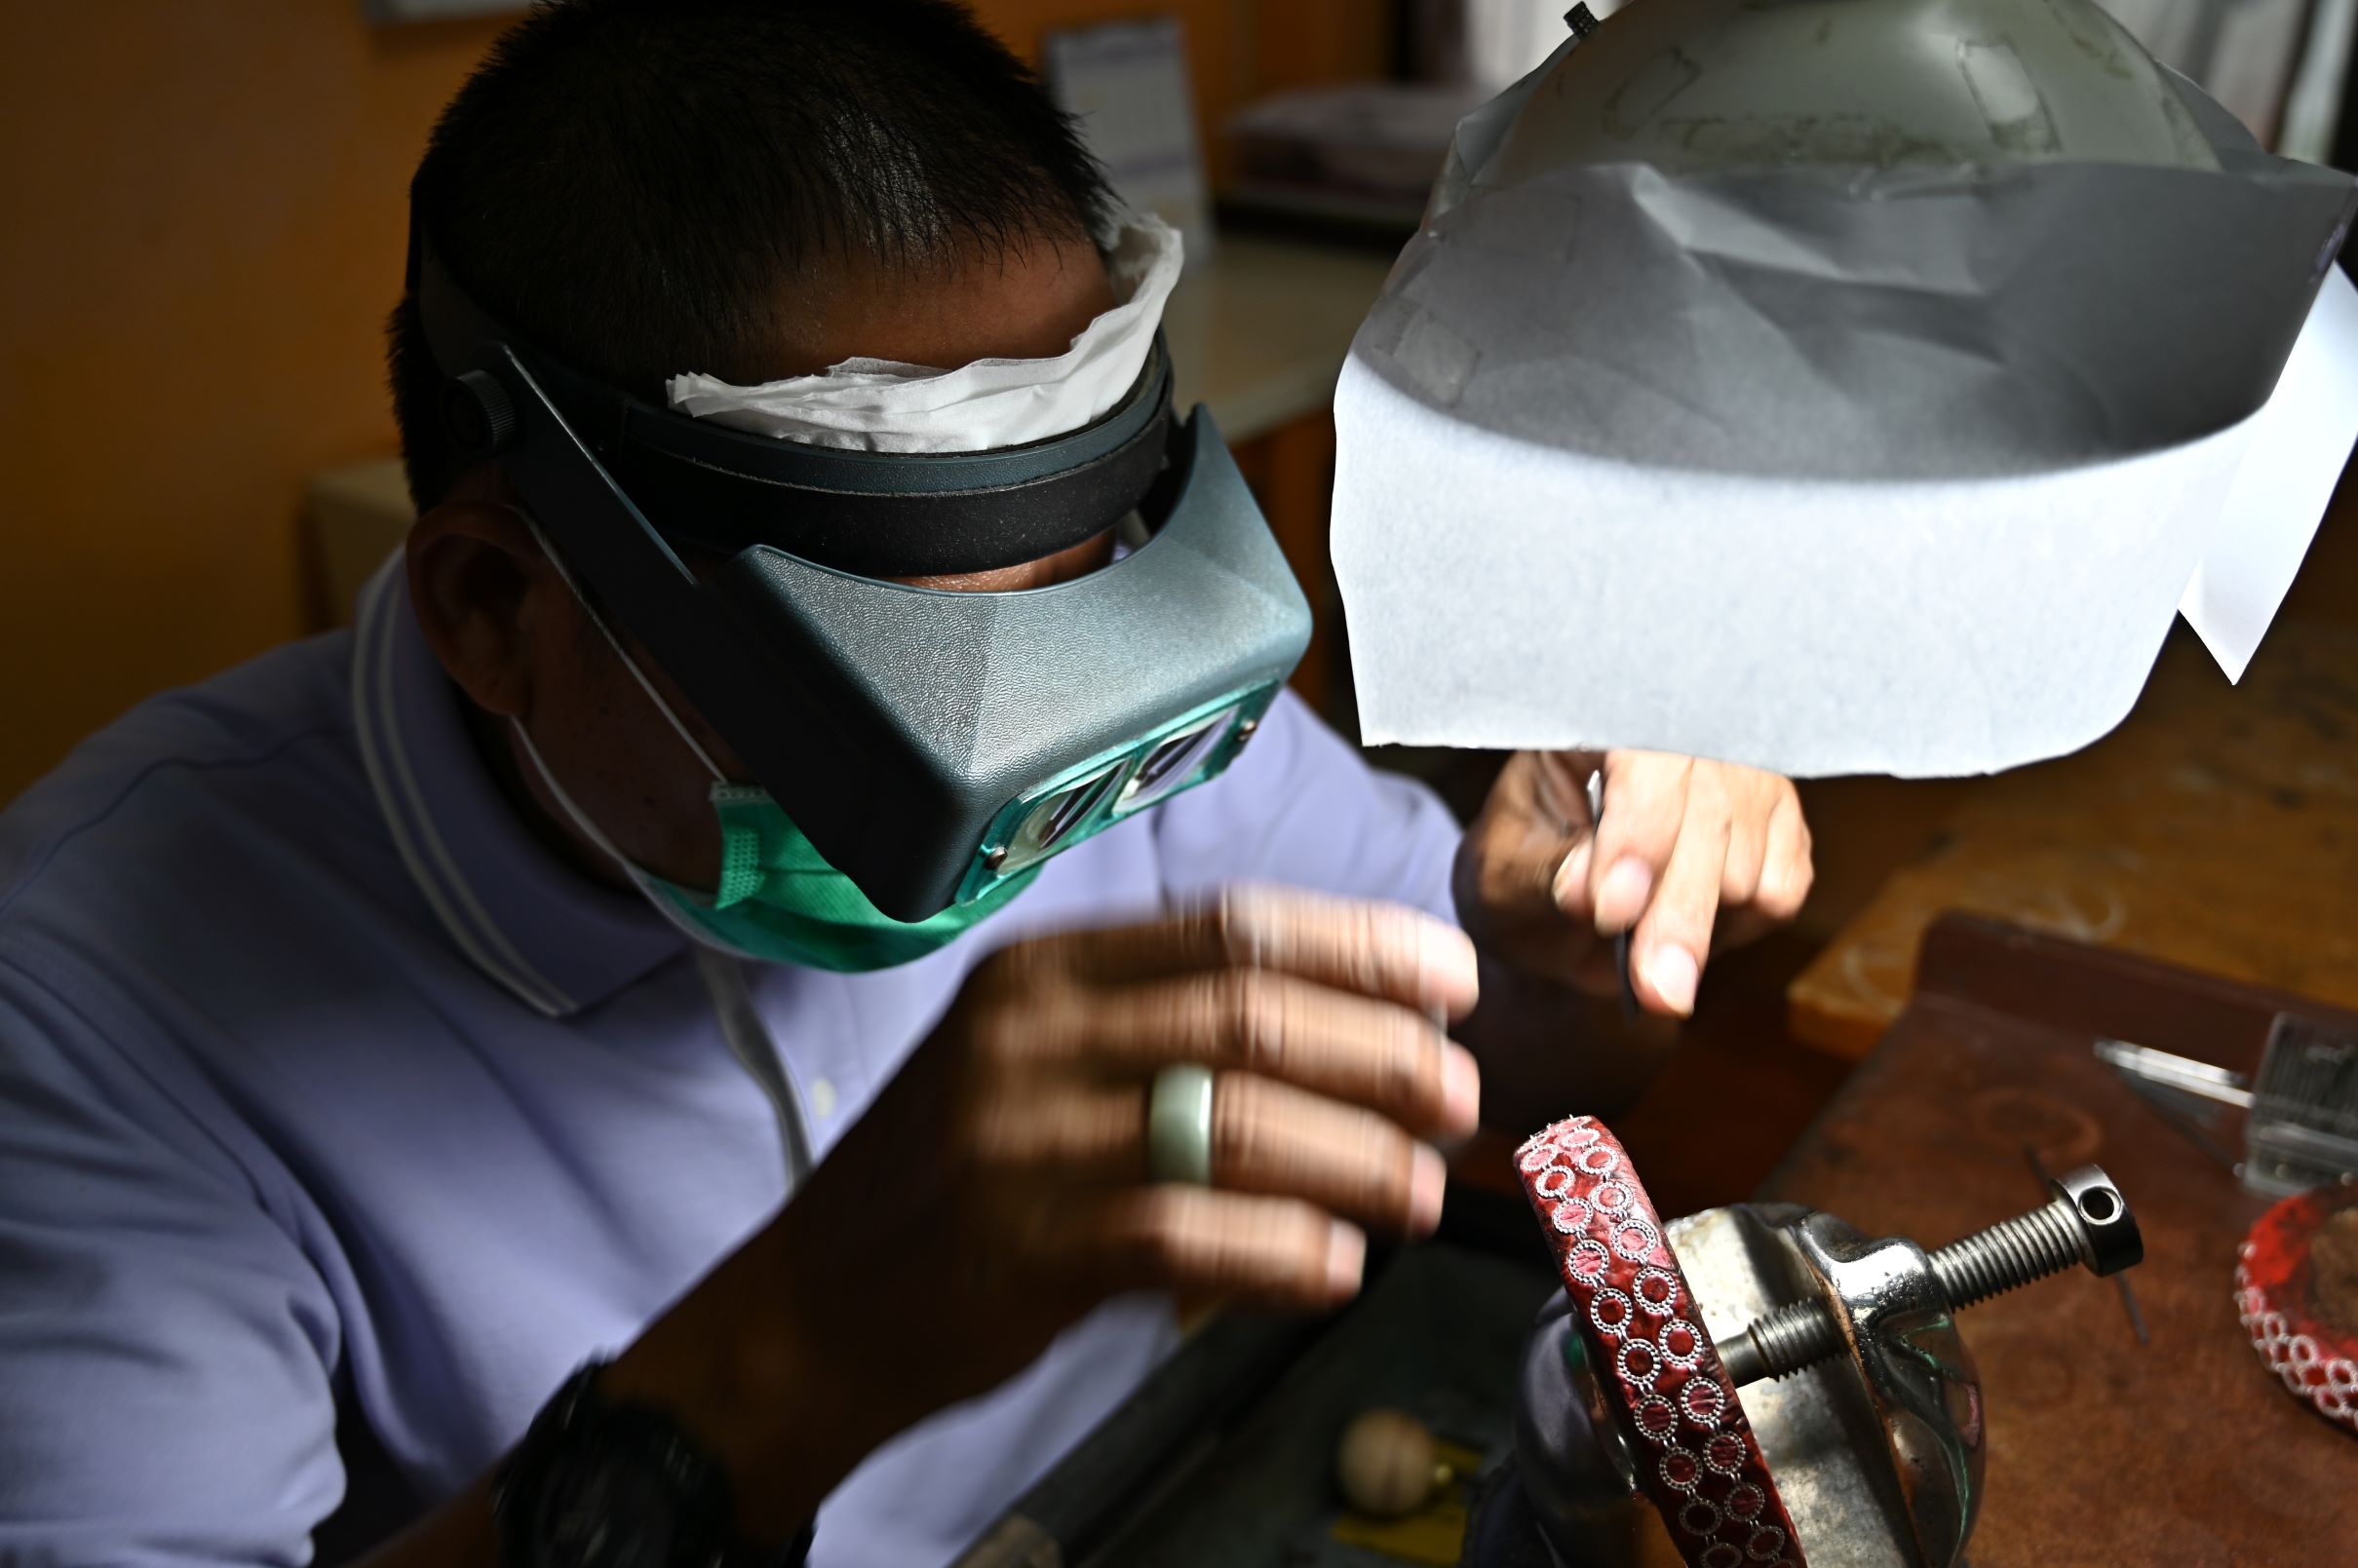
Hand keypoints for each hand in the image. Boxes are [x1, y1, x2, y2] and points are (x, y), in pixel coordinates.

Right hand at [612, 889, 1483, 1537]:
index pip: (1232, 924)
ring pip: (1238, 1122)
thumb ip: (1163, 1026)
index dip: (1360, 947)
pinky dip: (1285, 1251)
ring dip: (1357, 1159)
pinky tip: (1335, 1266)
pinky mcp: (1027, 1246)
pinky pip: (1192, 1236)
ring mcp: (1024, 1139)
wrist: (815, 1302)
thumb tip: (1353, 1027)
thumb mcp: (1035, 1056)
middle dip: (1382, 1054)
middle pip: (1251, 1014)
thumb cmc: (956, 1175)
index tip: (1448, 980)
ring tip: (1418, 1193)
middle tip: (1458, 1097)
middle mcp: (1033, 1034)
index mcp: (1046, 967)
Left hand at [1456, 750, 1811, 1016]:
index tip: (1610, 911)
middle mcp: (1685, 734)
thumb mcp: (1502, 871)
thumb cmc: (1522, 865)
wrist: (1550, 888)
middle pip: (1709, 819)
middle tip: (1654, 987)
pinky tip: (1686, 928)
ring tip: (1647, 961)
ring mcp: (1740, 776)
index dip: (1635, 840)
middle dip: (1676, 913)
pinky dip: (1738, 927)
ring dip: (1699, 930)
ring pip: (1748, 866)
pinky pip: (1779, 892)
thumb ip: (1542, 876)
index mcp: (1602, 721)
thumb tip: (1586, 888)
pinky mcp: (1777, 828)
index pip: (1645, 764)